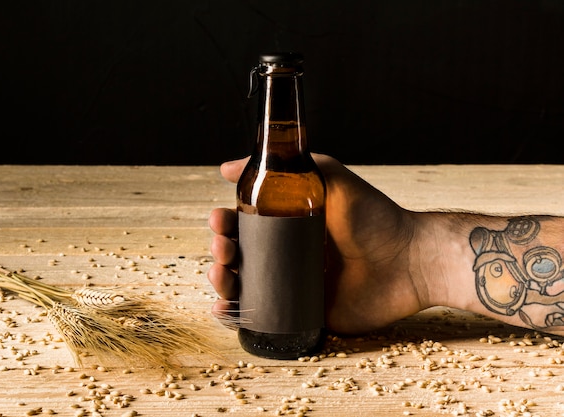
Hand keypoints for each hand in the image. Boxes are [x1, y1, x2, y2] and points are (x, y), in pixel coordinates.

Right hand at [208, 154, 427, 334]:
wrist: (408, 260)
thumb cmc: (374, 217)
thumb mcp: (332, 177)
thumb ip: (291, 165)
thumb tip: (227, 166)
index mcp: (289, 224)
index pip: (245, 223)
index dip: (225, 222)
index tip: (220, 219)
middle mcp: (287, 254)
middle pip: (239, 254)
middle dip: (221, 250)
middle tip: (224, 247)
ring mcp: (293, 285)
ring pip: (244, 285)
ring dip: (222, 280)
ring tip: (222, 274)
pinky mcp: (303, 314)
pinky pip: (263, 316)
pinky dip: (236, 314)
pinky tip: (224, 308)